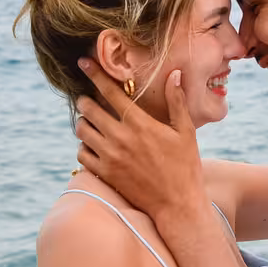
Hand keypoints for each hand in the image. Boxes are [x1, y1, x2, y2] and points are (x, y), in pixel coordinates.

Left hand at [75, 58, 203, 226]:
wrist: (177, 204)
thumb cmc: (185, 166)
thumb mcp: (185, 132)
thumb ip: (176, 101)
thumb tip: (175, 74)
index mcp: (140, 124)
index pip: (110, 92)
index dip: (94, 74)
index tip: (83, 62)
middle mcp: (121, 138)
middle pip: (89, 109)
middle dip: (85, 101)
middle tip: (87, 100)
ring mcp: (110, 157)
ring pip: (82, 131)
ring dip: (83, 123)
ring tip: (90, 123)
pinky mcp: (105, 174)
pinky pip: (82, 154)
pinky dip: (83, 147)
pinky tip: (92, 146)